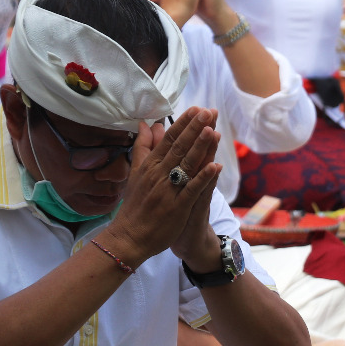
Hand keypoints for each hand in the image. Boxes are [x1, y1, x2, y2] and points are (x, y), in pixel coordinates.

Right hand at [101, 108, 222, 268]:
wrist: (129, 237)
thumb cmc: (135, 205)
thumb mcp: (136, 172)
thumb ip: (143, 147)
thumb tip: (146, 124)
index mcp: (150, 165)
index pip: (168, 140)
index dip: (182, 124)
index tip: (195, 109)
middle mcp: (158, 174)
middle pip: (178, 148)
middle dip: (194, 129)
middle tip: (207, 111)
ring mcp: (168, 190)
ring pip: (186, 165)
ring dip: (200, 147)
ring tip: (212, 130)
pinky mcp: (176, 207)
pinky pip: (191, 190)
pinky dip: (203, 177)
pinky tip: (215, 166)